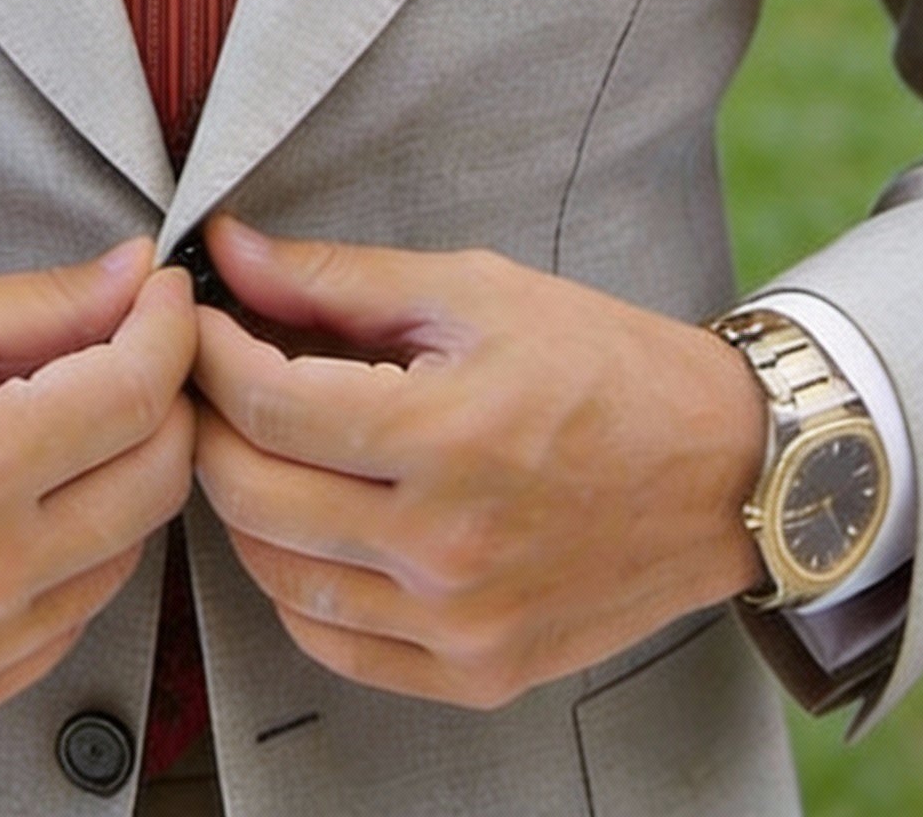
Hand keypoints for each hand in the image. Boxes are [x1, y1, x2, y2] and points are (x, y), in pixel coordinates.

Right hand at [0, 241, 196, 729]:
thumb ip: (43, 303)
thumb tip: (135, 276)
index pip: (138, 392)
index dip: (169, 329)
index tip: (163, 298)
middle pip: (158, 479)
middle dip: (164, 400)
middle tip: (130, 353)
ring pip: (127, 551)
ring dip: (120, 478)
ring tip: (62, 427)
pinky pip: (71, 616)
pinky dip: (74, 553)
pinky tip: (24, 504)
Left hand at [192, 217, 765, 709]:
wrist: (725, 471)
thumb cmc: (605, 365)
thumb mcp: (474, 291)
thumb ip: (339, 279)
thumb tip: (230, 251)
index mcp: (448, 436)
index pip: (266, 403)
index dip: (209, 353)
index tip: (197, 320)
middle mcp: (448, 545)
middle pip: (252, 494)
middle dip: (208, 423)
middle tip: (210, 378)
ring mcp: (461, 623)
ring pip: (277, 576)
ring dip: (242, 504)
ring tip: (256, 444)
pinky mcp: (478, 672)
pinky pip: (334, 645)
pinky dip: (295, 586)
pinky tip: (307, 526)